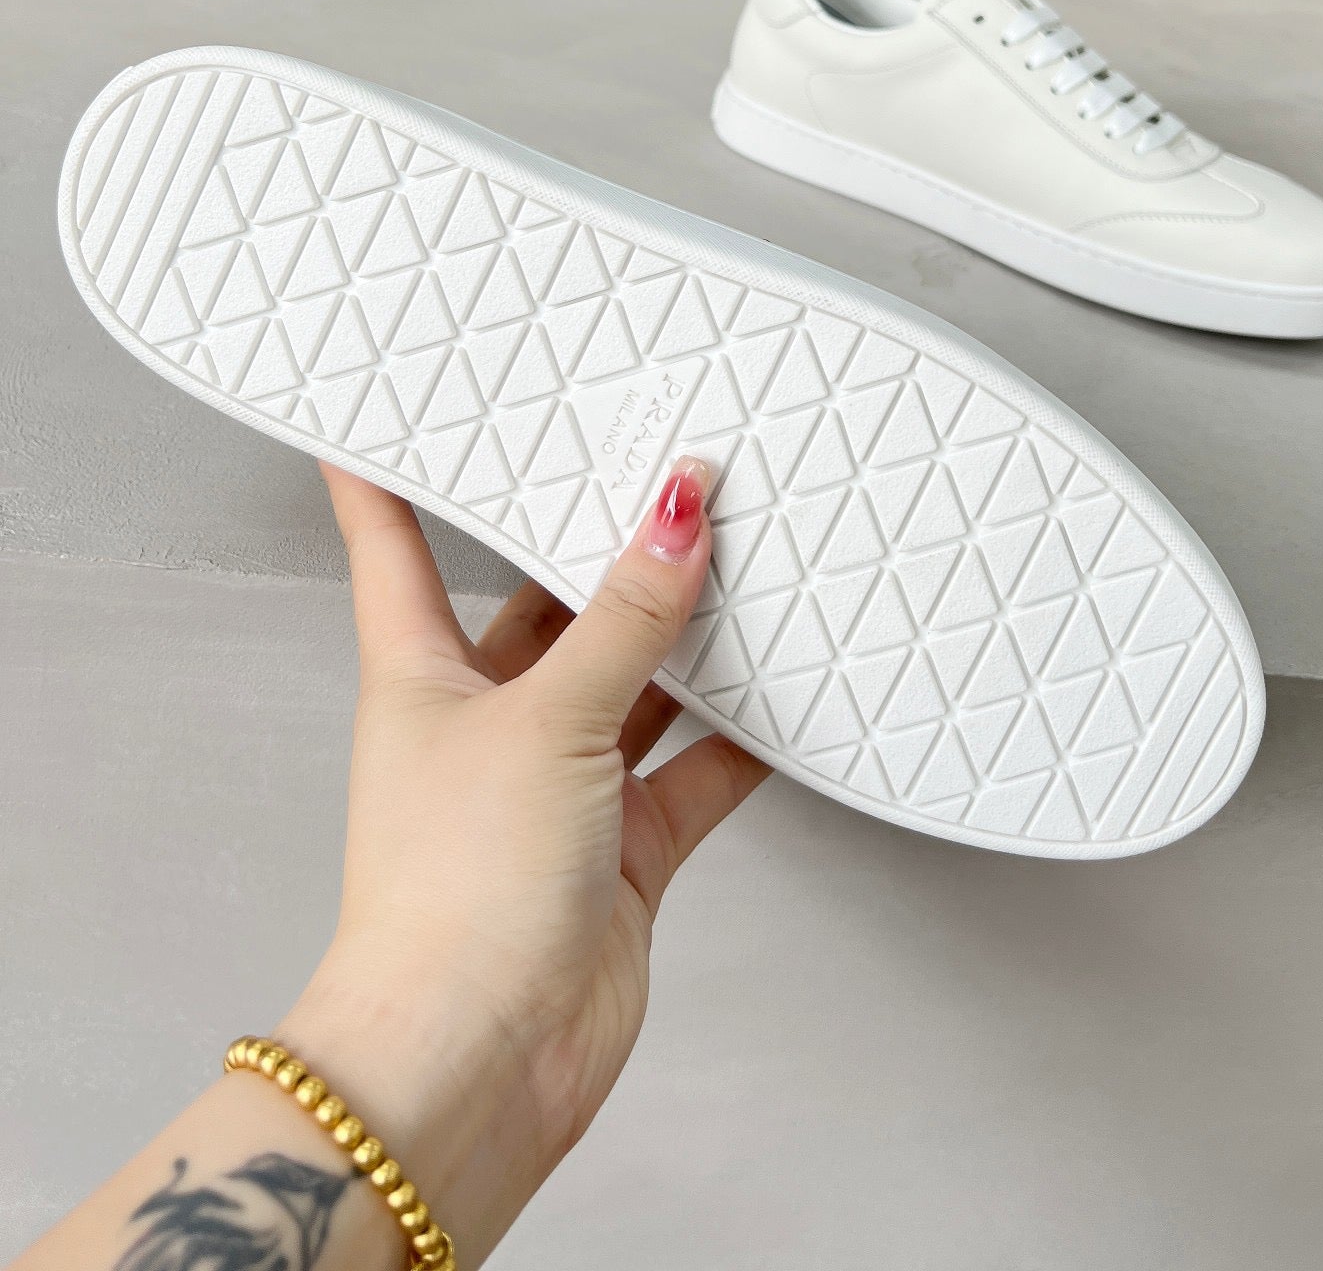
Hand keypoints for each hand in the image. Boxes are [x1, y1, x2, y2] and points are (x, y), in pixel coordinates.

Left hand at [282, 454, 768, 1263]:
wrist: (480, 1062)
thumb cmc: (450, 900)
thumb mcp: (544, 719)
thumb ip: (622, 619)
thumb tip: (673, 515)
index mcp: (421, 674)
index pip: (395, 545)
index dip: (388, 473)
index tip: (397, 407)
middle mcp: (485, 722)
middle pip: (547, 608)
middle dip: (600, 555)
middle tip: (661, 478)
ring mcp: (556, 787)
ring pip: (632, 682)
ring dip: (683, 640)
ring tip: (744, 563)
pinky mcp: (619, 849)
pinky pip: (692, 769)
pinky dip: (740, 737)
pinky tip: (786, 695)